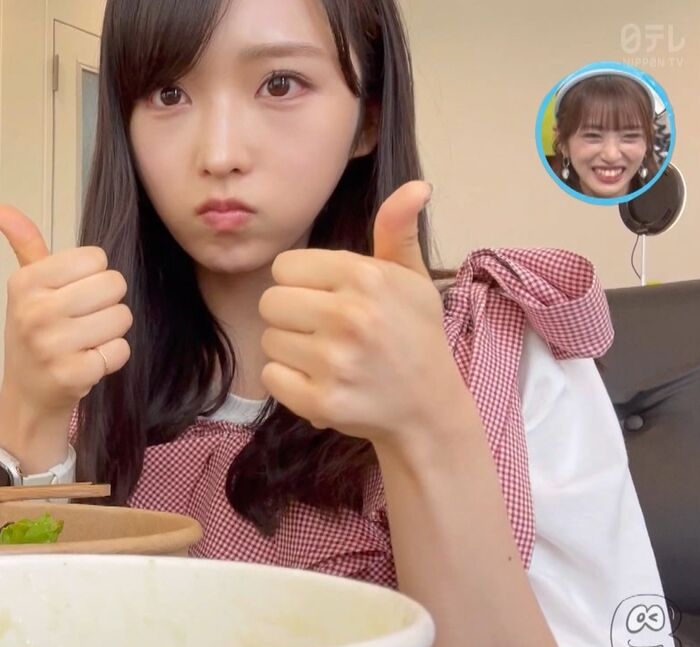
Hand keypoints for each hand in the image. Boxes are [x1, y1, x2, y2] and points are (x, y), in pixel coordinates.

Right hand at [0, 205, 132, 420]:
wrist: (27, 393)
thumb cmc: (33, 333)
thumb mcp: (26, 287)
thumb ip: (25, 244)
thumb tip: (0, 209)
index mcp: (26, 283)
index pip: (95, 258)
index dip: (94, 275)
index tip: (74, 293)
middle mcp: (35, 312)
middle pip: (113, 284)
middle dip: (107, 302)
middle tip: (84, 318)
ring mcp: (53, 346)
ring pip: (122, 317)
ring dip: (111, 330)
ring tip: (86, 339)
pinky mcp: (73, 374)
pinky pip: (120, 351)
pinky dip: (111, 357)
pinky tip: (89, 360)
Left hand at [258, 181, 461, 446]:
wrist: (430, 407)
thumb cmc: (414, 335)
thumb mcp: (411, 278)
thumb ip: (398, 230)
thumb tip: (416, 186)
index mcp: (365, 277)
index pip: (284, 267)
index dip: (301, 283)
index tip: (328, 297)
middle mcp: (349, 316)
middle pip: (270, 302)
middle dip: (292, 315)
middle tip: (325, 330)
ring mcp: (334, 362)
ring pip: (269, 340)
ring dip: (291, 349)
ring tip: (328, 356)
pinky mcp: (321, 402)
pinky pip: (270, 377)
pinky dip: (288, 381)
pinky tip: (320, 380)